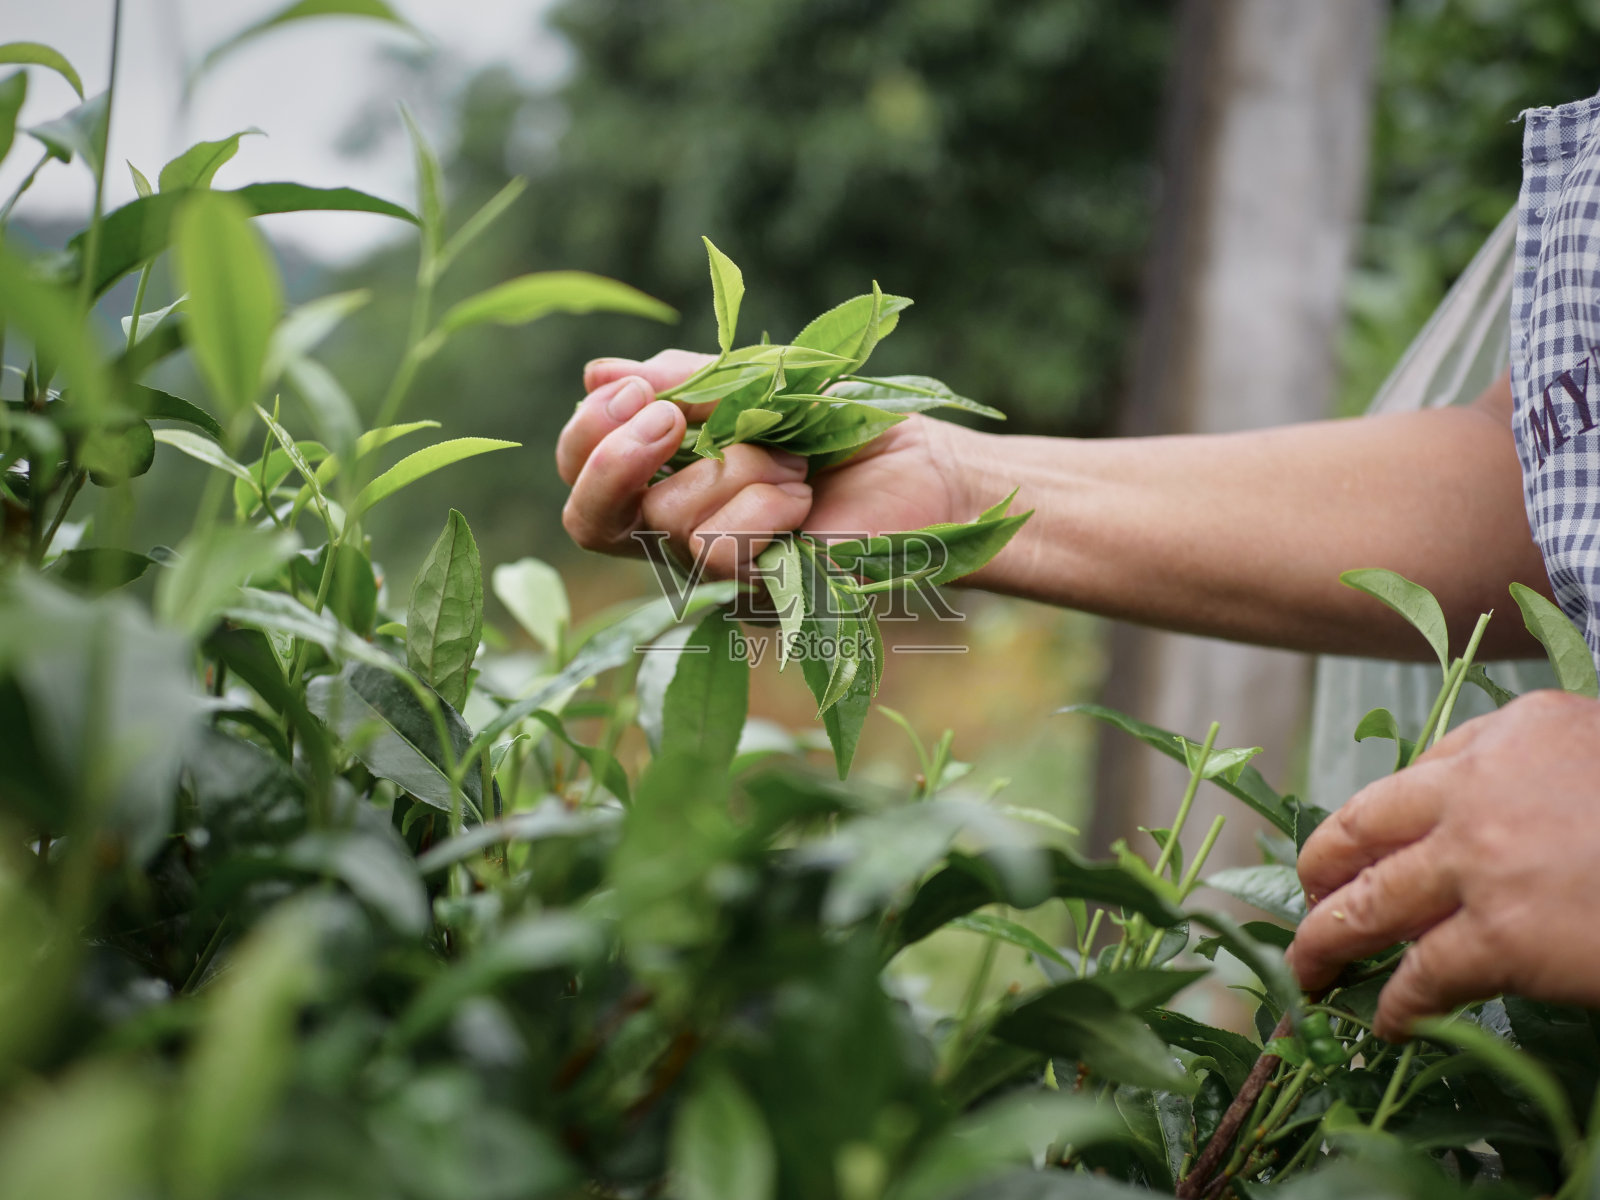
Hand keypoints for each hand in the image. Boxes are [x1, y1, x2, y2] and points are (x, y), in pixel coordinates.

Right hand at [556, 350, 970, 577]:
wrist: (928, 467)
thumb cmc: (845, 425)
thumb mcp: (756, 383)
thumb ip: (683, 381)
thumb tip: (595, 374)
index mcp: (666, 478)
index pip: (581, 471)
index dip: (590, 431)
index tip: (639, 389)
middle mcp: (675, 534)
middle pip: (588, 520)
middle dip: (615, 459)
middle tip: (670, 418)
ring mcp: (712, 575)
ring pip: (667, 521)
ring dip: (733, 469)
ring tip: (791, 460)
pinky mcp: (755, 597)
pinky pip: (717, 550)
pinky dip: (761, 507)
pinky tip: (802, 497)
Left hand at [1288, 690, 1599, 1040]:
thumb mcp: (1598, 747)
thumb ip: (1531, 765)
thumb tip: (1471, 795)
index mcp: (1510, 733)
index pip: (1408, 779)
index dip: (1369, 826)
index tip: (1347, 854)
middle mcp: (1476, 789)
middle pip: (1358, 834)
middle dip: (1318, 876)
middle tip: (1302, 905)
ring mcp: (1481, 863)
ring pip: (1367, 905)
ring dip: (1326, 944)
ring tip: (1310, 974)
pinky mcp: (1502, 937)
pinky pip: (1422, 976)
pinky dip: (1397, 1005)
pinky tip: (1388, 1023)